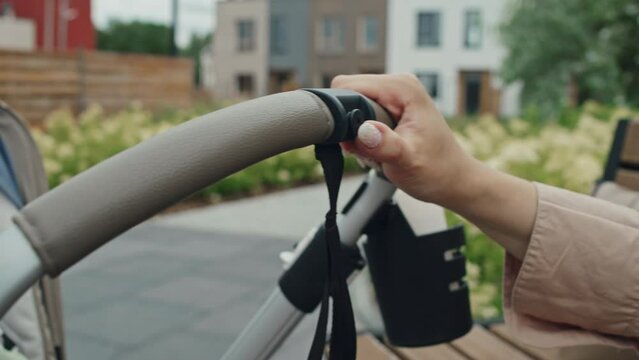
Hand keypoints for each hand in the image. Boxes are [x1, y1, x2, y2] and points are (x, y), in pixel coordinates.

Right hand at [332, 73, 473, 205]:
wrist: (453, 180)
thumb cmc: (436, 170)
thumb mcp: (407, 161)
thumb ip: (384, 144)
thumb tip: (363, 130)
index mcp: (402, 88)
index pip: (349, 86)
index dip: (342, 112)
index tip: (354, 140)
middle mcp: (398, 84)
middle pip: (347, 94)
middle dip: (348, 125)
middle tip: (367, 151)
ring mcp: (394, 95)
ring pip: (351, 107)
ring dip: (355, 134)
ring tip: (376, 152)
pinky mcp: (391, 106)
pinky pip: (360, 115)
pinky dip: (362, 136)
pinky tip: (377, 150)